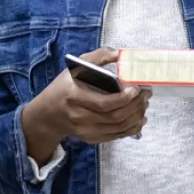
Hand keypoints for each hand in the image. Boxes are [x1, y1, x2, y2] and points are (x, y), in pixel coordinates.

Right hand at [22, 47, 149, 163]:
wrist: (48, 115)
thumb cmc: (64, 87)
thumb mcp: (74, 67)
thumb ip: (97, 57)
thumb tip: (120, 53)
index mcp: (74, 96)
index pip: (104, 103)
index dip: (125, 98)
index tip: (137, 88)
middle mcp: (79, 117)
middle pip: (114, 117)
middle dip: (135, 105)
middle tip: (146, 93)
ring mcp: (86, 131)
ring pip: (118, 128)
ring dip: (136, 116)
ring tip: (144, 104)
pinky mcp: (92, 139)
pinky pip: (116, 136)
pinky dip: (132, 128)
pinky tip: (139, 118)